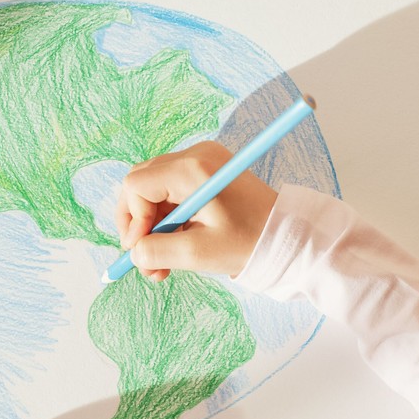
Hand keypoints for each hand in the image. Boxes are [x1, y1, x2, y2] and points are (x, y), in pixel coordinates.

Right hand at [116, 142, 278, 282]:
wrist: (287, 234)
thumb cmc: (249, 241)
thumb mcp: (198, 253)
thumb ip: (157, 252)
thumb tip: (134, 253)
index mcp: (193, 169)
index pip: (136, 185)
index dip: (131, 219)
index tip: (140, 249)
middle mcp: (195, 155)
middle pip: (141, 183)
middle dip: (138, 223)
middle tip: (145, 258)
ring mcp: (202, 160)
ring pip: (154, 189)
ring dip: (152, 225)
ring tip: (160, 263)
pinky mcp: (207, 171)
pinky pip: (172, 191)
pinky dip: (167, 219)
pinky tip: (174, 245)